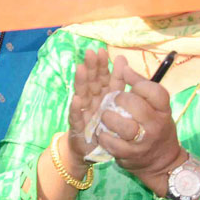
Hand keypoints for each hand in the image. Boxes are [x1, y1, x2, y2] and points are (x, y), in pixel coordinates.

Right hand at [65, 48, 119, 167]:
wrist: (91, 148)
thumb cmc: (104, 123)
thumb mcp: (115, 101)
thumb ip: (118, 81)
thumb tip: (122, 58)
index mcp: (103, 94)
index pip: (103, 77)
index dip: (102, 65)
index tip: (102, 51)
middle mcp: (92, 100)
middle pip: (91, 82)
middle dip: (91, 68)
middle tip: (90, 53)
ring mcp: (84, 111)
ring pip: (82, 94)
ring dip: (81, 82)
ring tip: (81, 69)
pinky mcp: (78, 126)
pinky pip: (77, 116)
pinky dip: (76, 109)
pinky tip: (77, 100)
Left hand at [93, 57, 186, 188]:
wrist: (161, 162)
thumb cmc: (154, 127)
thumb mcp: (155, 108)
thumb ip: (140, 86)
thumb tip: (121, 63)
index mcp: (163, 110)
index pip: (156, 91)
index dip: (138, 82)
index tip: (125, 75)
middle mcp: (156, 126)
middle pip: (136, 106)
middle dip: (119, 99)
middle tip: (113, 99)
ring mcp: (143, 142)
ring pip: (124, 126)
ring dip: (109, 118)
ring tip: (105, 115)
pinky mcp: (130, 155)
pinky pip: (113, 143)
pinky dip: (104, 136)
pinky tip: (102, 132)